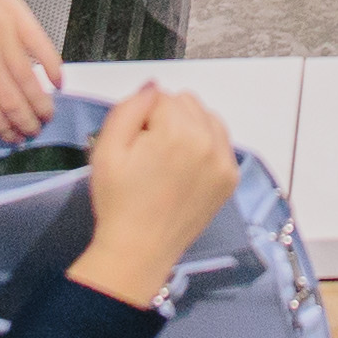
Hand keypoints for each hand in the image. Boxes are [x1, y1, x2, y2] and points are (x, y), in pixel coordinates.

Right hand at [67, 84, 242, 306]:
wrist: (138, 251)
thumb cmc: (118, 201)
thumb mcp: (107, 149)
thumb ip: (129, 108)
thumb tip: (153, 86)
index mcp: (178, 131)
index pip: (160, 97)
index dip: (141, 118)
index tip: (134, 145)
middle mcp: (209, 141)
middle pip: (187, 103)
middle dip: (167, 118)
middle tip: (148, 153)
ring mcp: (225, 161)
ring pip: (207, 118)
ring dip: (189, 128)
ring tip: (168, 159)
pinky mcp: (230, 178)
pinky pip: (220, 142)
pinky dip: (204, 146)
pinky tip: (185, 169)